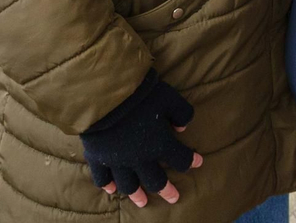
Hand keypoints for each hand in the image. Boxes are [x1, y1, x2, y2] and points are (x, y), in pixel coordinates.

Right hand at [81, 71, 202, 207]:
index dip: (191, 161)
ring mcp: (118, 161)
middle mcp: (140, 159)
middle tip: (173, 198)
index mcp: (160, 144)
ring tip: (142, 202)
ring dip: (137, 194)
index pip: (181, 158)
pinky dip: (107, 185)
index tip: (198, 162)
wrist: (104, 95)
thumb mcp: (169, 97)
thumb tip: (183, 128)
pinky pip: (102, 178)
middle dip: (167, 190)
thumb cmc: (140, 94)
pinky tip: (112, 190)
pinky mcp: (97, 158)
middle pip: (156, 181)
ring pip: (129, 185)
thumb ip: (181, 113)